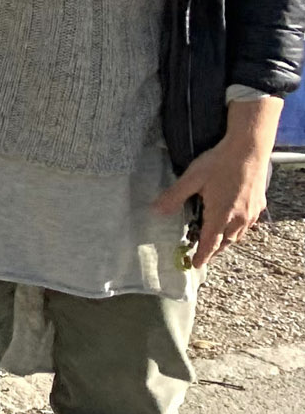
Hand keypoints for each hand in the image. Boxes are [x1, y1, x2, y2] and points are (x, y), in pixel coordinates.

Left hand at [153, 98, 278, 268]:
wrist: (249, 149)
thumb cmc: (219, 163)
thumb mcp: (192, 178)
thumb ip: (174, 196)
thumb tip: (155, 210)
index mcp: (221, 215)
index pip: (211, 243)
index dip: (202, 255)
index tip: (195, 264)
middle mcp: (239, 218)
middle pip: (226, 241)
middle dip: (215, 249)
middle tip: (204, 252)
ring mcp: (251, 212)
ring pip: (239, 234)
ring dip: (227, 239)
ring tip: (217, 239)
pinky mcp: (259, 203)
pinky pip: (248, 223)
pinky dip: (238, 228)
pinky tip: (233, 220)